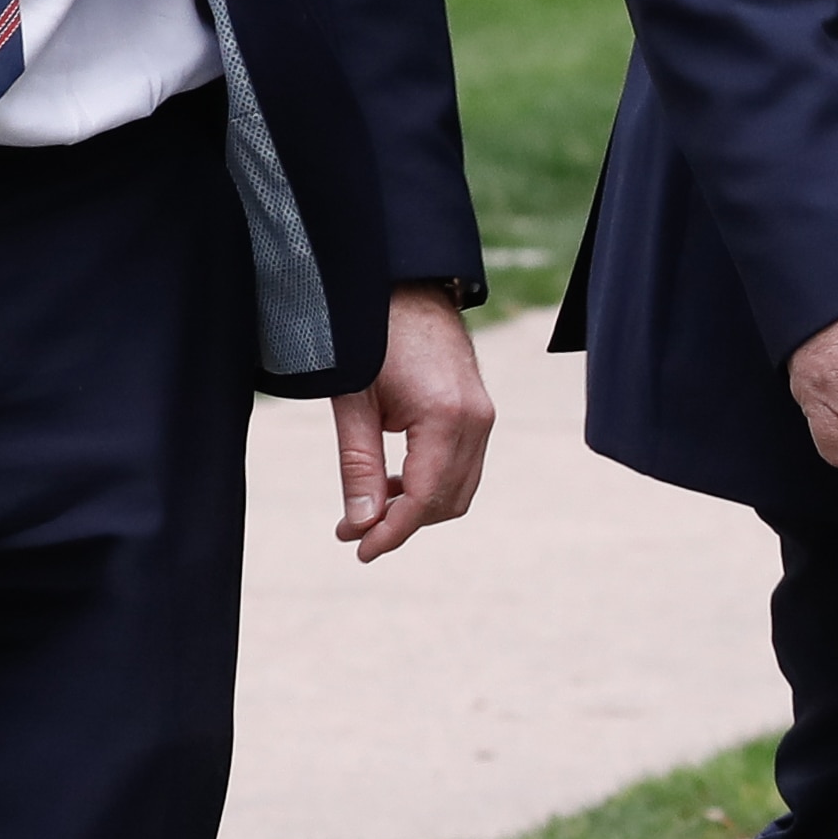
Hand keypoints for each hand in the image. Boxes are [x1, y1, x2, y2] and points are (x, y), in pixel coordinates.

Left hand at [331, 284, 495, 561]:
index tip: (360, 551)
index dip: (393, 532)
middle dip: (402, 524)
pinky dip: (431, 484)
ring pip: (459, 489)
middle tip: (353, 530)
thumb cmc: (372, 339)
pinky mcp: (480, 411)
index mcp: (447, 417)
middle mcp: (477, 420)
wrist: (407, 286)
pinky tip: (393, 481)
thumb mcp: (355, 404)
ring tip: (368, 509)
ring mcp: (484, 415)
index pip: (426, 499)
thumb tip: (362, 523)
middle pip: (448, 502)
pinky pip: (462, 466)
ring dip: (417, 507)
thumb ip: (359, 467)